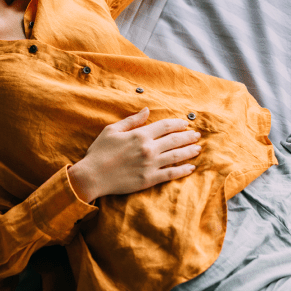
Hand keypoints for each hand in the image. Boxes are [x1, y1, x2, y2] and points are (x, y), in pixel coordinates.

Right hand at [68, 108, 200, 201]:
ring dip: (189, 151)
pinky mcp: (149, 179)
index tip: (185, 123)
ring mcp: (150, 165)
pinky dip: (183, 170)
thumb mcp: (112, 130)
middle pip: (174, 140)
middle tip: (197, 135)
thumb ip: (131, 120)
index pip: (165, 126)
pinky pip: (171, 174)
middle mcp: (148, 149)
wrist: (93, 176)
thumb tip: (146, 110)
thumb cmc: (99, 151)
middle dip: (188, 136)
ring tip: (198, 148)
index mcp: (139, 135)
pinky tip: (191, 167)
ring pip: (176, 156)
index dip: (177, 124)